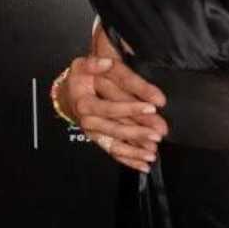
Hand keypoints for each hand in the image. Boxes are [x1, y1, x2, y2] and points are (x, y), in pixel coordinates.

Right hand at [66, 53, 167, 172]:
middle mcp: (88, 121)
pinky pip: (114, 152)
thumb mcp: (84, 65)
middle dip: (139, 132)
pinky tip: (144, 164)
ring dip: (135, 150)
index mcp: (84, 103)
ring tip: (153, 152)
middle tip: (159, 133)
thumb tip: (105, 62)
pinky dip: (129, 159)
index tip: (152, 106)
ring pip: (116, 144)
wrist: (69, 94)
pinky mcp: (100, 139)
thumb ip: (95, 64)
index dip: (131, 107)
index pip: (110, 107)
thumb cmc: (81, 78)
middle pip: (116, 128)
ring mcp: (94, 132)